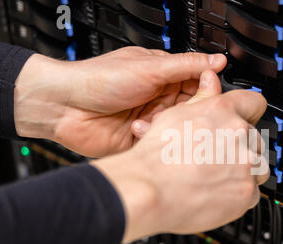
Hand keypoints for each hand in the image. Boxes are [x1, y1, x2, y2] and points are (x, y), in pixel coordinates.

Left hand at [14, 47, 226, 156]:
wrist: (65, 107)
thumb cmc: (98, 80)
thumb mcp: (149, 68)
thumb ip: (186, 66)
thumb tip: (217, 60)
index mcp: (164, 77)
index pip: (199, 84)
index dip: (208, 90)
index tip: (211, 94)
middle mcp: (160, 99)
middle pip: (192, 109)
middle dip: (189, 112)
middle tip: (182, 111)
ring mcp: (152, 120)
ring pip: (178, 129)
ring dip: (168, 126)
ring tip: (150, 119)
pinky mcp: (142, 141)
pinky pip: (161, 144)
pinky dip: (153, 139)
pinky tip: (138, 130)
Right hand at [93, 71, 268, 243]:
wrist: (149, 191)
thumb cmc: (155, 158)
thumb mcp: (175, 115)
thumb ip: (201, 98)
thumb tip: (210, 80)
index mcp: (223, 111)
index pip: (255, 101)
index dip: (249, 111)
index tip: (246, 118)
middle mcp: (239, 135)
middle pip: (255, 137)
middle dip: (240, 146)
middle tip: (217, 155)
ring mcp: (246, 165)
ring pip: (258, 165)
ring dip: (244, 170)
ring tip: (217, 175)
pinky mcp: (247, 192)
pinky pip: (253, 191)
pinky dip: (239, 194)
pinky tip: (217, 191)